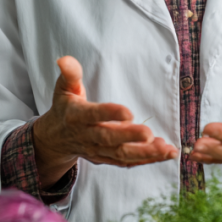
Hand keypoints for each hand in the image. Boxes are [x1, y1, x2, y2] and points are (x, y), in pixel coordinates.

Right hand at [32, 56, 178, 187]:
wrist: (57, 139)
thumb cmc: (65, 108)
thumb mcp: (64, 88)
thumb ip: (69, 74)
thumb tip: (64, 59)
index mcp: (76, 116)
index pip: (93, 115)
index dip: (110, 114)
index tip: (129, 113)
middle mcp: (87, 136)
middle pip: (109, 139)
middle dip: (130, 137)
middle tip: (149, 134)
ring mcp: (98, 150)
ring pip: (121, 154)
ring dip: (144, 153)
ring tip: (165, 148)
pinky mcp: (107, 159)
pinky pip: (127, 162)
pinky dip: (147, 160)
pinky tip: (165, 154)